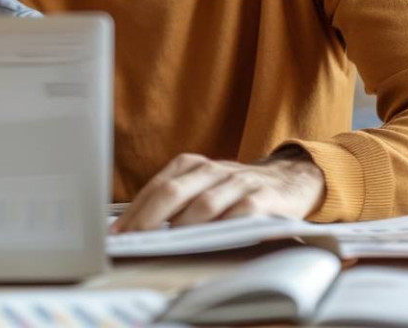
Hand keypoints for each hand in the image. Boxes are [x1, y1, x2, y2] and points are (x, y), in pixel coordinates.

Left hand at [109, 150, 325, 233]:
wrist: (289, 179)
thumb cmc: (234, 190)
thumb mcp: (203, 186)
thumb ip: (176, 199)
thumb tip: (135, 225)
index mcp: (192, 165)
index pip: (157, 186)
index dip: (135, 210)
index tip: (118, 231)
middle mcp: (213, 170)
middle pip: (174, 191)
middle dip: (149, 217)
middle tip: (134, 238)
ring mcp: (237, 183)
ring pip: (204, 204)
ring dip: (182, 225)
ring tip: (165, 243)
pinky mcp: (262, 199)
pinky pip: (239, 213)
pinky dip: (222, 226)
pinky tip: (209, 239)